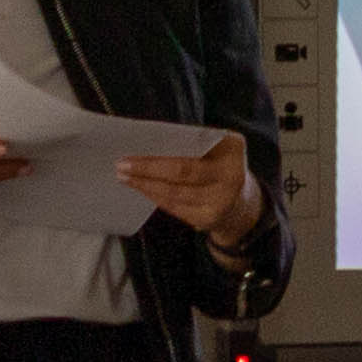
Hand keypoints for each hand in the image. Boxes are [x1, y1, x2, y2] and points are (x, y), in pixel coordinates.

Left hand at [125, 139, 263, 247]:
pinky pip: (175, 207)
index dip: (167, 144)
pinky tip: (140, 189)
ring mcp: (222, 200)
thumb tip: (146, 143)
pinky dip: (154, 196)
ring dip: (145, 184)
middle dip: (149, 167)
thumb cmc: (217, 165)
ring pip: (176, 192)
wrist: (239, 201)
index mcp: (233, 147)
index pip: (195, 143)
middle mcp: (232, 175)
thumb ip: (191, 142)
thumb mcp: (215, 147)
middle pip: (183, 170)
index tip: (139, 141)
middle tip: (122, 163)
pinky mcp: (209, 219)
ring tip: (124, 177)